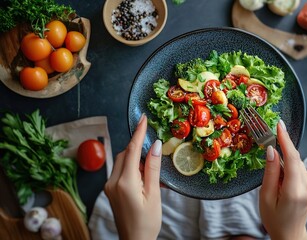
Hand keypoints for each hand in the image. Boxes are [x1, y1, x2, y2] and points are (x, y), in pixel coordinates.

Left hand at [104, 115, 161, 239]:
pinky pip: (121, 171)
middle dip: (139, 149)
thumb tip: (155, 146)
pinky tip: (144, 179)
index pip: (131, 150)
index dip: (138, 133)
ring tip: (151, 175)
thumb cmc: (147, 222)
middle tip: (155, 153)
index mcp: (124, 183)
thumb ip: (152, 168)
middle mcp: (112, 182)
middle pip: (125, 154)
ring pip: (122, 161)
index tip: (143, 119)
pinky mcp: (111, 190)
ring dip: (136, 160)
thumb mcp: (154, 194)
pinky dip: (132, 169)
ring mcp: (109, 186)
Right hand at [259, 119, 306, 239]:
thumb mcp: (265, 196)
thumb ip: (270, 172)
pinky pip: (300, 169)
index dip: (286, 139)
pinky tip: (283, 182)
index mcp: (295, 190)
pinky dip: (290, 169)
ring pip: (297, 163)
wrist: (290, 234)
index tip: (279, 125)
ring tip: (276, 181)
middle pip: (294, 159)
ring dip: (285, 163)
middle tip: (268, 147)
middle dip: (282, 152)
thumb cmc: (274, 218)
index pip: (292, 158)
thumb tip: (272, 149)